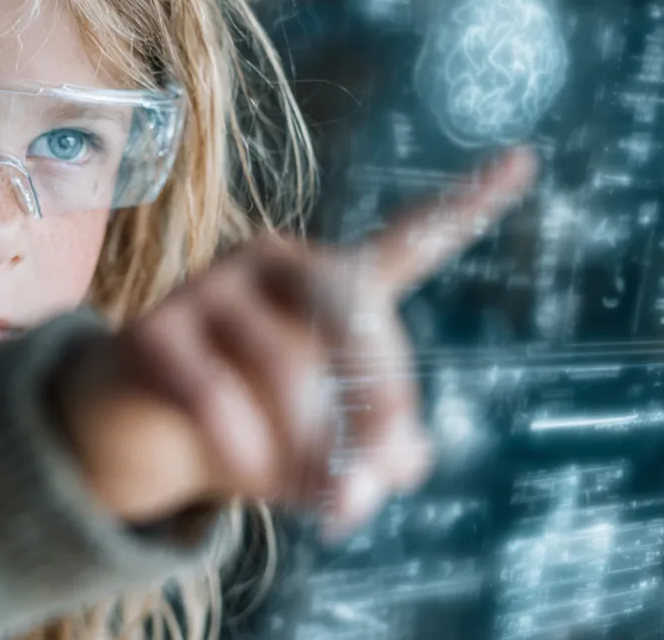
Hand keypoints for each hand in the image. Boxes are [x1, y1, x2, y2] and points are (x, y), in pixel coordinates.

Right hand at [51, 148, 537, 539]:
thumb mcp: (328, 450)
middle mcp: (273, 262)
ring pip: (282, 365)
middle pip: (350, 313)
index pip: (408, 240)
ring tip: (317, 503)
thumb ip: (378, 458)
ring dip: (306, 448)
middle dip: (377, 402)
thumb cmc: (252, 427)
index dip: (465, 206)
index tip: (525, 159)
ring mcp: (209, 286)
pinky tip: (242, 477)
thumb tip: (392, 474)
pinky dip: (238, 444)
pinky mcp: (154, 327)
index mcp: (329, 283)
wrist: (138, 432)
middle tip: (379, 481)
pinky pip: (210, 389)